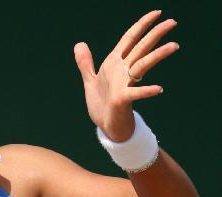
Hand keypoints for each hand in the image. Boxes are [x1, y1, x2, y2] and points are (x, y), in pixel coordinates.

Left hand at [74, 10, 179, 141]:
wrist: (104, 125)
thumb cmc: (101, 104)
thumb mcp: (90, 80)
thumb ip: (85, 63)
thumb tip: (79, 44)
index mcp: (114, 64)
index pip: (130, 39)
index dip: (141, 25)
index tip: (157, 13)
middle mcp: (122, 71)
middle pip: (141, 48)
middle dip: (155, 34)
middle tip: (172, 22)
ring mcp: (124, 84)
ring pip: (142, 65)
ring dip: (157, 55)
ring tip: (174, 45)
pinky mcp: (122, 99)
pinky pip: (135, 94)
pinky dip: (146, 91)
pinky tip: (158, 89)